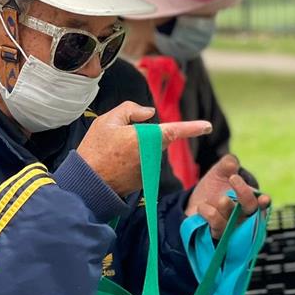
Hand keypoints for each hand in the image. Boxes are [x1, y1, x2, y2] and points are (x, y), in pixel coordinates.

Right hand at [77, 102, 211, 195]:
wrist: (87, 184)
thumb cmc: (95, 150)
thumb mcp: (107, 121)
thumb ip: (130, 110)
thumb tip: (150, 113)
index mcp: (146, 138)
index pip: (174, 130)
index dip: (193, 127)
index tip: (207, 126)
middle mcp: (152, 156)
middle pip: (156, 138)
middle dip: (142, 135)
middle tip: (115, 139)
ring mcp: (149, 170)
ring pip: (149, 151)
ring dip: (136, 148)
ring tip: (112, 153)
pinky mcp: (144, 181)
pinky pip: (143, 164)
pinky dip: (132, 161)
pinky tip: (114, 163)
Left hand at [187, 155, 270, 237]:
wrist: (196, 201)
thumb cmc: (215, 186)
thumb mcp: (220, 171)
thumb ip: (228, 163)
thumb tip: (231, 163)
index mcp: (250, 200)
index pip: (262, 203)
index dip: (264, 202)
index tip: (264, 198)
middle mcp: (244, 216)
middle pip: (251, 210)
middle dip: (244, 194)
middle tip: (233, 178)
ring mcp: (232, 227)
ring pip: (233, 220)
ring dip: (225, 206)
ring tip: (218, 199)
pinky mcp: (218, 234)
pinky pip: (216, 226)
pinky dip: (209, 213)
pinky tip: (202, 206)